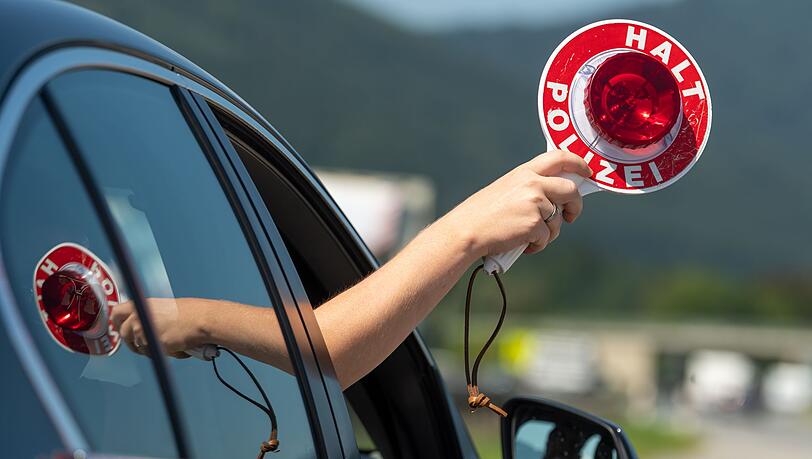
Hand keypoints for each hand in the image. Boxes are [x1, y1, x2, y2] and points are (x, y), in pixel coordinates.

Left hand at [111, 297, 209, 357]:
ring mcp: (143, 331)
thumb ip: (149, 315)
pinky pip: (151, 353)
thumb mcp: (164, 308)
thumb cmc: (190, 313)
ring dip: (149, 348)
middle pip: (123, 332)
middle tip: (141, 343)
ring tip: (167, 344)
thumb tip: (141, 325)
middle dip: (130, 340)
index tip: (121, 328)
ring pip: (137, 346)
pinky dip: (161, 353)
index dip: (118, 322)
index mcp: (142, 304)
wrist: (202, 319)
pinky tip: (175, 347)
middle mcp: (138, 316)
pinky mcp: (151, 344)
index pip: (117, 313)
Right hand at [439, 150, 589, 257]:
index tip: (587, 172)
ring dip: (547, 232)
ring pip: (558, 220)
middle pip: (570, 190)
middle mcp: (532, 184)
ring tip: (527, 236)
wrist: (467, 230)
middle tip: (570, 216)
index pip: (559, 158)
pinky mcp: (535, 224)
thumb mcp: (506, 190)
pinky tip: (520, 244)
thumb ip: (530, 188)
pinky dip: (537, 245)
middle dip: (575, 206)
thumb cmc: (482, 214)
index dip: (578, 163)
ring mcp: (535, 203)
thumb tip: (554, 199)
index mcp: (524, 172)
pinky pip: (547, 237)